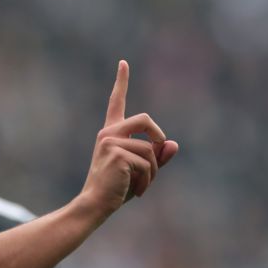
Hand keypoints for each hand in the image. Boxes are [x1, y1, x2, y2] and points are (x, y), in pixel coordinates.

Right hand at [81, 60, 177, 216]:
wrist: (94, 204)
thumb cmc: (115, 190)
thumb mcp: (141, 171)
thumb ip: (157, 158)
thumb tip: (173, 144)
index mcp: (110, 134)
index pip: (116, 103)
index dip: (121, 82)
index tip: (123, 62)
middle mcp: (108, 133)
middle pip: (146, 120)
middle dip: (159, 138)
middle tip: (158, 157)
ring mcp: (110, 142)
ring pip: (151, 149)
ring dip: (153, 172)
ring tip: (140, 186)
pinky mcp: (116, 153)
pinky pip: (147, 163)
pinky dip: (147, 180)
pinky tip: (135, 191)